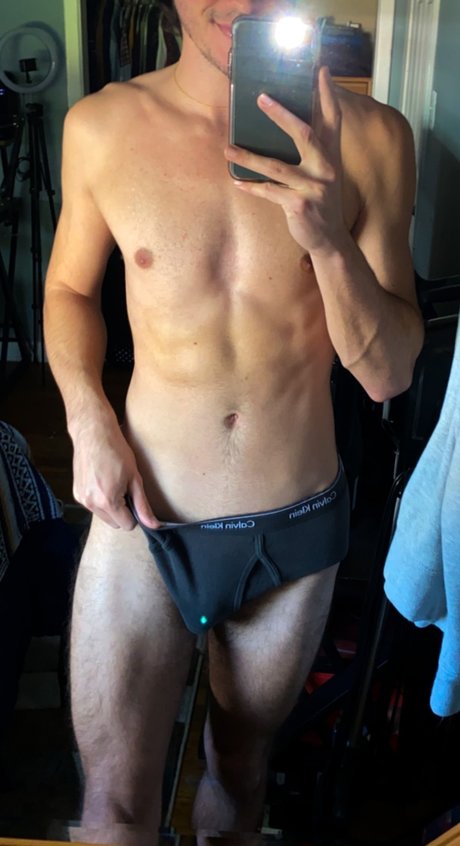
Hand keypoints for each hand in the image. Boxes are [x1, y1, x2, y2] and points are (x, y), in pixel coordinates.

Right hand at [71, 416, 159, 530]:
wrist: (93, 433)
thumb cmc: (116, 452)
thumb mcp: (135, 478)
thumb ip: (143, 505)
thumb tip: (154, 525)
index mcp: (108, 501)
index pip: (126, 525)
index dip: (134, 514)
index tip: (134, 498)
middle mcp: (91, 504)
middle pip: (114, 523)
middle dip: (122, 512)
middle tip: (124, 489)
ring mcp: (81, 499)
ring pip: (103, 516)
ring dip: (110, 507)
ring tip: (113, 483)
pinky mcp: (76, 493)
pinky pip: (93, 506)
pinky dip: (100, 500)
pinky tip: (102, 481)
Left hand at [224, 67, 346, 255]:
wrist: (330, 239)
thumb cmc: (321, 201)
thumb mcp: (323, 173)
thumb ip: (314, 151)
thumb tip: (287, 126)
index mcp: (332, 155)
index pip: (333, 119)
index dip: (328, 94)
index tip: (320, 70)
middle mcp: (326, 168)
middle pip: (304, 134)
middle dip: (282, 115)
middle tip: (261, 97)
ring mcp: (313, 188)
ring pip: (277, 167)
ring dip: (249, 156)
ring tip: (228, 148)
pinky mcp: (299, 206)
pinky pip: (270, 192)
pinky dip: (252, 187)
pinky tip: (236, 181)